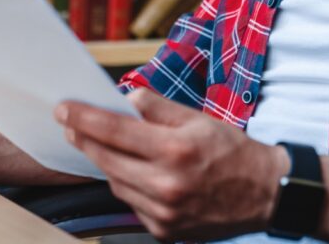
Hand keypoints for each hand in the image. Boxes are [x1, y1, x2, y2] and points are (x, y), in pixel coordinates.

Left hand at [56, 88, 288, 241]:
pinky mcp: (164, 231)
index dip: (84, 118)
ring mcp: (164, 212)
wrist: (264, 194)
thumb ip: (158, 108)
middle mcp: (166, 184)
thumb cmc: (233, 151)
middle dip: (85, 139)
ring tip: (103, 144)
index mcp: (175, 150)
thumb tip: (125, 98)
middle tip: (70, 124)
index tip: (63, 109)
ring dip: (106, 162)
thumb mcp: (199, 118)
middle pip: (108, 159)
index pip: (115, 130)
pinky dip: (128, 185)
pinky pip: (132, 204)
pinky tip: (134, 172)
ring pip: (117, 183)